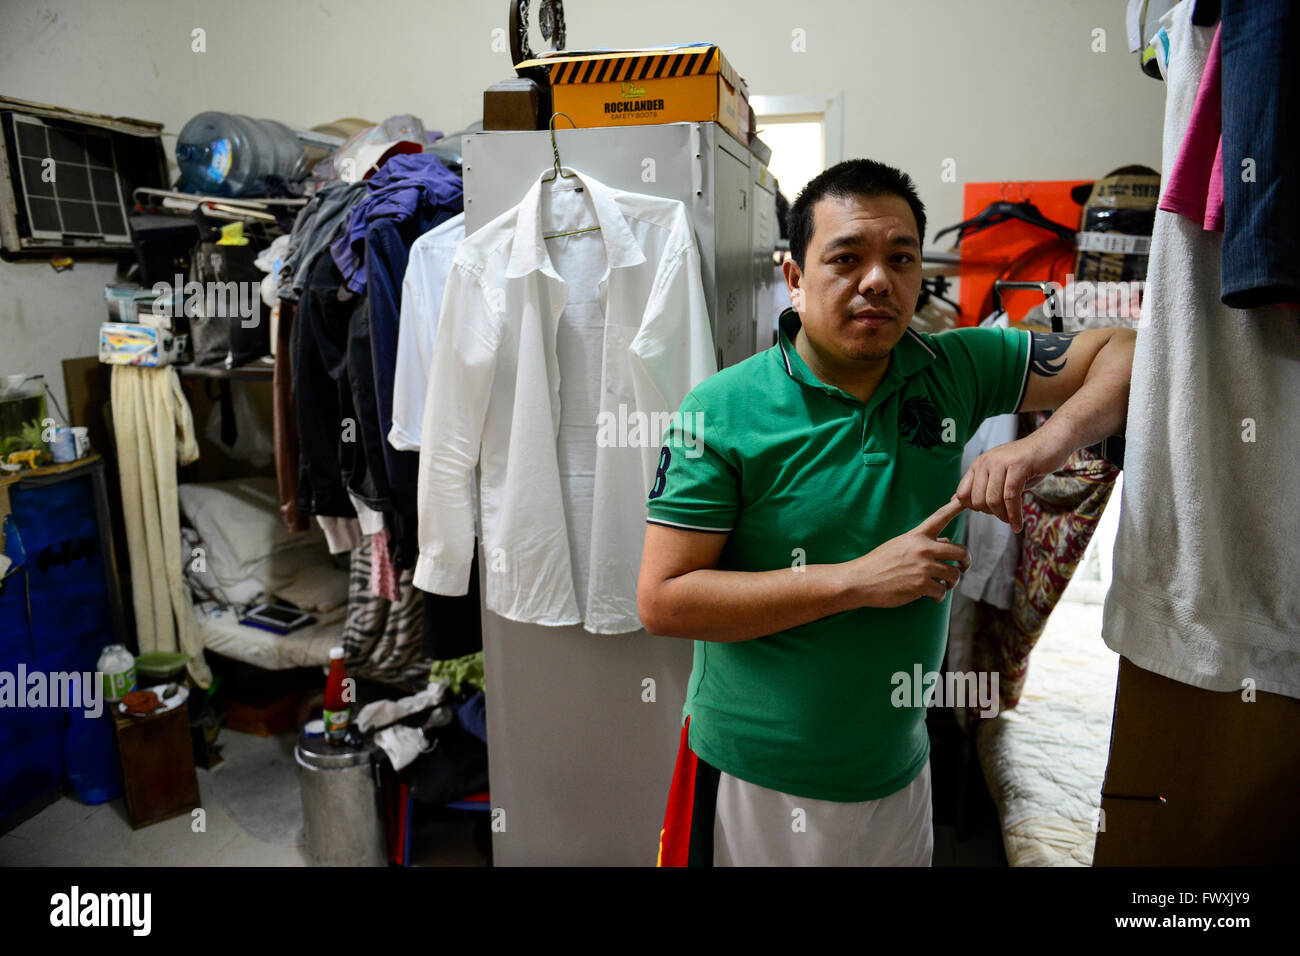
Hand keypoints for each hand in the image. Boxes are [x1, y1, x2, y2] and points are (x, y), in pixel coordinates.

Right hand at [846, 496, 970, 607]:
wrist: (860, 581)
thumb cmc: (879, 563)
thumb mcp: (900, 546)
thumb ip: (924, 543)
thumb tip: (947, 542)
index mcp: (916, 536)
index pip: (940, 517)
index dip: (955, 506)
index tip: (964, 499)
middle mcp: (922, 548)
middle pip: (960, 551)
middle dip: (966, 562)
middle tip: (963, 567)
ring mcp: (922, 567)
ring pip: (954, 574)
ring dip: (951, 583)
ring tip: (943, 585)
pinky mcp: (920, 585)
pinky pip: (942, 591)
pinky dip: (939, 596)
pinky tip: (931, 596)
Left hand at [955, 433, 1069, 532]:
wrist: (1052, 442)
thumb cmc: (1028, 463)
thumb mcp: (1001, 475)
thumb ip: (980, 487)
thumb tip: (955, 500)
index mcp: (978, 464)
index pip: (962, 494)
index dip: (973, 508)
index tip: (989, 512)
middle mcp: (986, 462)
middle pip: (977, 501)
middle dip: (992, 514)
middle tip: (1005, 516)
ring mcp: (1001, 462)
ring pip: (993, 500)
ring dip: (1004, 516)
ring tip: (1013, 520)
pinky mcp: (1018, 466)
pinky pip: (1011, 497)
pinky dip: (1014, 515)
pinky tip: (1018, 524)